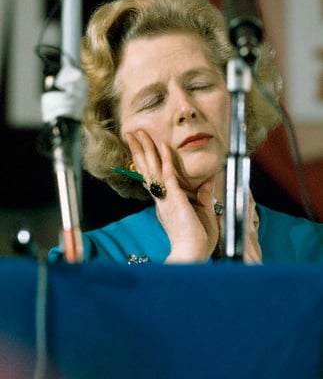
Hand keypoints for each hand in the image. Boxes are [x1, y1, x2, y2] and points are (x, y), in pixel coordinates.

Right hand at [126, 131, 219, 262]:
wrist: (193, 255)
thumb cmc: (198, 239)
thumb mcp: (204, 211)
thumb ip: (204, 193)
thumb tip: (210, 178)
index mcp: (166, 202)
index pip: (152, 177)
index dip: (144, 161)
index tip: (139, 149)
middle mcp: (161, 198)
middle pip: (146, 169)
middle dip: (139, 150)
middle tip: (131, 134)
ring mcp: (165, 197)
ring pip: (152, 168)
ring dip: (145, 149)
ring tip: (137, 134)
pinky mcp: (174, 198)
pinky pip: (167, 175)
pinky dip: (165, 159)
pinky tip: (162, 145)